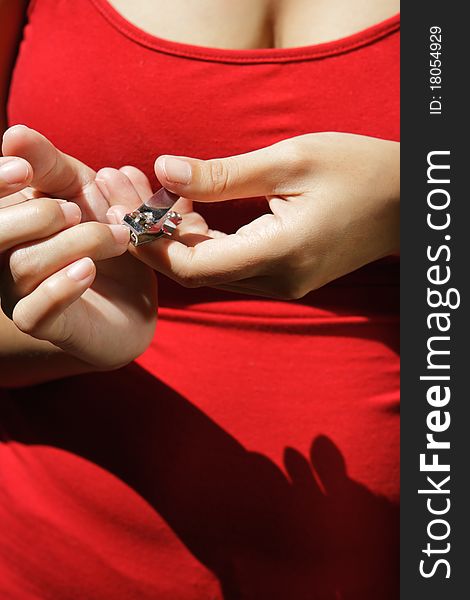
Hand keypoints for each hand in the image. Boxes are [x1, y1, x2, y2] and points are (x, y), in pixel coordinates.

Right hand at [0, 126, 156, 370]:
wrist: (135, 297)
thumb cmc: (105, 238)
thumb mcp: (85, 192)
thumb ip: (53, 165)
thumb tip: (14, 133)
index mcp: (10, 218)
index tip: (25, 169)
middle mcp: (3, 254)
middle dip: (42, 213)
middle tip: (81, 211)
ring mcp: (17, 292)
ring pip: (24, 264)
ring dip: (78, 243)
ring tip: (120, 238)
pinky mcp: (41, 323)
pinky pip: (35, 310)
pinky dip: (63, 285)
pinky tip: (89, 270)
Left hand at [105, 133, 398, 298]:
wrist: (404, 202)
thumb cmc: (356, 171)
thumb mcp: (289, 160)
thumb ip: (222, 174)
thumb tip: (162, 170)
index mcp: (278, 254)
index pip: (192, 266)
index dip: (149, 243)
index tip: (120, 209)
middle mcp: (276, 280)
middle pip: (193, 273)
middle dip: (151, 238)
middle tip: (121, 195)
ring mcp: (280, 283)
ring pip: (208, 271)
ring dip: (173, 239)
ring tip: (144, 197)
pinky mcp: (283, 277)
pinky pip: (229, 266)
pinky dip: (201, 243)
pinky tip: (185, 212)